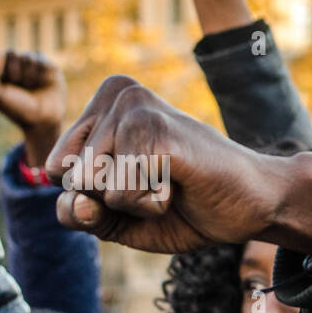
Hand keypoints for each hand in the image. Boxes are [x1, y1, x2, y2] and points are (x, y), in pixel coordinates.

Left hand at [0, 50, 66, 165]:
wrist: (44, 121)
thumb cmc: (18, 110)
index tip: (1, 80)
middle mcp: (15, 65)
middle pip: (10, 53)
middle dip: (14, 71)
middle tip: (19, 87)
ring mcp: (32, 65)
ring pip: (27, 57)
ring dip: (28, 75)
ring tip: (32, 88)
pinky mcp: (48, 67)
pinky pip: (41, 59)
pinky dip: (40, 73)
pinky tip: (43, 83)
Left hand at [49, 76, 311, 254]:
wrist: (257, 205)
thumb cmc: (192, 207)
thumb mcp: (121, 218)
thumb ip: (81, 213)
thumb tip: (73, 200)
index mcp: (105, 103)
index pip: (54, 171)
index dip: (96, 199)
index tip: (143, 183)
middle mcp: (119, 94)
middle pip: (71, 180)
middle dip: (114, 201)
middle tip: (163, 184)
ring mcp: (137, 109)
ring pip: (93, 187)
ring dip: (134, 204)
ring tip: (173, 183)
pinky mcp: (157, 132)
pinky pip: (119, 195)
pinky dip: (150, 207)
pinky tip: (181, 185)